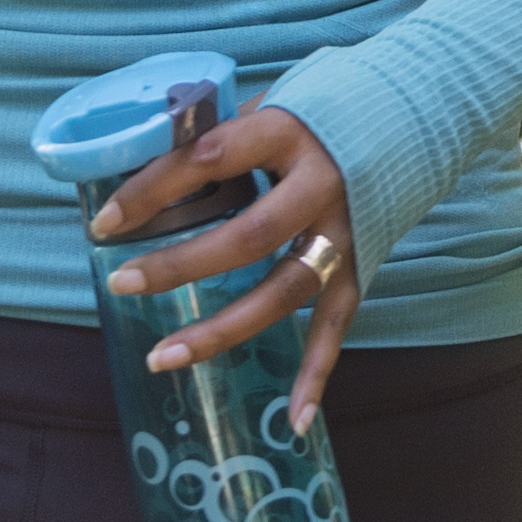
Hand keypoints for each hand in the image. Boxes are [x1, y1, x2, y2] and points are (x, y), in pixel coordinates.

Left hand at [90, 96, 363, 430]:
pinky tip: (292, 420)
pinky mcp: (363, 265)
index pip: (211, 159)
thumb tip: (142, 158)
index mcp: (290, 132)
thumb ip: (222, 133)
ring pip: (283, 291)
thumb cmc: (325, 106)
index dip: (155, 189)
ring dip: (222, 330)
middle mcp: (322, 185)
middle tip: (121, 282)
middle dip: (180, 265)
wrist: (416, 111)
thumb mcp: (274, 101)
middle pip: (248, 237)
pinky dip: (317, 373)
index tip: (105, 220)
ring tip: (161, 358)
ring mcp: (346, 231)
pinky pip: (336, 326)